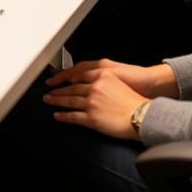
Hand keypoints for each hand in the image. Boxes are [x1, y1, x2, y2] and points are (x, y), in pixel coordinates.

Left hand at [42, 60, 160, 138]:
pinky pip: (74, 117)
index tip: (56, 77)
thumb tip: (92, 80)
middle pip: (71, 87)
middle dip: (58, 88)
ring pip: (70, 100)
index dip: (65, 76)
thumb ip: (103, 77)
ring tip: (48, 100)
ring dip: (57, 100)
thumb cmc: (134, 99)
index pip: (77, 73)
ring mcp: (92, 103)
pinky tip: (57, 116)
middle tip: (49, 89)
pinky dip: (64, 116)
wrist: (142, 114)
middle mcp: (94, 87)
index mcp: (101, 75)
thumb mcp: (118, 79)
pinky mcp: (92, 118)